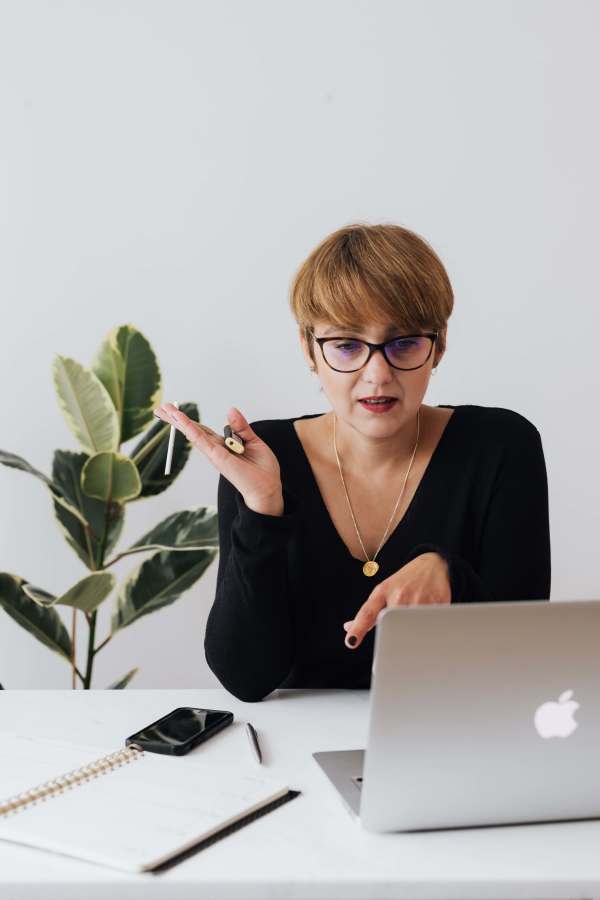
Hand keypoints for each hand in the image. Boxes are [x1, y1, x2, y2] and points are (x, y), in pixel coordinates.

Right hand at [153, 404, 282, 511]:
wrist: (267, 488)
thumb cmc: (262, 469)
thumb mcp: (253, 441)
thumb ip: (241, 426)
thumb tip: (230, 410)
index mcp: (223, 445)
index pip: (202, 429)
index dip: (189, 420)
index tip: (176, 411)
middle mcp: (215, 449)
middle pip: (192, 430)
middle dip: (175, 419)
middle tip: (160, 408)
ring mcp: (214, 453)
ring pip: (192, 433)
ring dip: (178, 420)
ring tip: (164, 409)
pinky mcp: (217, 457)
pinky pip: (201, 440)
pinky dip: (190, 429)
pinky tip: (180, 420)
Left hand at [343, 552, 450, 648]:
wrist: (432, 565)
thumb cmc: (404, 581)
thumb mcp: (383, 591)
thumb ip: (368, 612)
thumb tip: (348, 628)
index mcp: (384, 591)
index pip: (368, 613)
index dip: (358, 628)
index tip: (351, 641)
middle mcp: (400, 595)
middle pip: (392, 628)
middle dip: (394, 637)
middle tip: (401, 632)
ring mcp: (420, 600)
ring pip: (412, 631)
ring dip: (413, 635)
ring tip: (417, 622)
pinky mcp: (439, 605)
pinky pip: (431, 627)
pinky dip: (429, 631)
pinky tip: (430, 620)